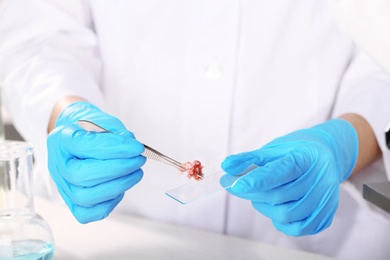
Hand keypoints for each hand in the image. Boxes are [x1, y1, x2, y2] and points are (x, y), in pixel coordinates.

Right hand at [47, 101, 145, 222]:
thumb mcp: (103, 121)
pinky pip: (87, 213)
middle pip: (81, 175)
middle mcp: (58, 165)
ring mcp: (63, 186)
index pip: (84, 146)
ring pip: (85, 197)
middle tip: (138, 160)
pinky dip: (109, 203)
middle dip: (117, 169)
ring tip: (136, 172)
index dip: (114, 148)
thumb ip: (116, 132)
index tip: (136, 147)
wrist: (78, 137)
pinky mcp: (72, 202)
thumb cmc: (91, 130)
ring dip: (118, 185)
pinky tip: (122, 187)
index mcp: (61, 139)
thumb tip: (131, 146)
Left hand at [221, 119, 357, 235]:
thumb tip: (225, 167)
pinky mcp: (325, 216)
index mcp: (308, 156)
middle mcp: (322, 179)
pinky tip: (275, 208)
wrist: (326, 155)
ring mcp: (326, 200)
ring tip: (259, 196)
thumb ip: (249, 158)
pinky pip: (297, 228)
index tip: (236, 185)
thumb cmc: (295, 151)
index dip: (257, 180)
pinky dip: (280, 221)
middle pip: (280, 195)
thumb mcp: (273, 149)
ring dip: (264, 207)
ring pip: (286, 214)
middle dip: (253, 193)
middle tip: (237, 187)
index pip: (281, 171)